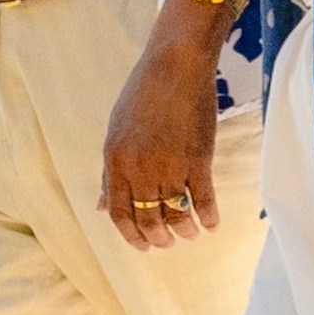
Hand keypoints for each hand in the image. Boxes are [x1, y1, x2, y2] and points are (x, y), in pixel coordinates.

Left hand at [99, 21, 226, 243]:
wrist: (174, 68)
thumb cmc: (142, 96)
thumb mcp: (115, 132)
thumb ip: (110, 172)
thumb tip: (101, 207)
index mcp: (116, 161)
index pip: (120, 212)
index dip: (130, 234)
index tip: (142, 246)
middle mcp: (141, 168)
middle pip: (148, 218)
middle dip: (158, 238)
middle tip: (166, 243)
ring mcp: (170, 165)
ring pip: (176, 214)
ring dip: (183, 231)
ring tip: (189, 235)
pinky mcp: (198, 159)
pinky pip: (203, 199)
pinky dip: (208, 216)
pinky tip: (211, 224)